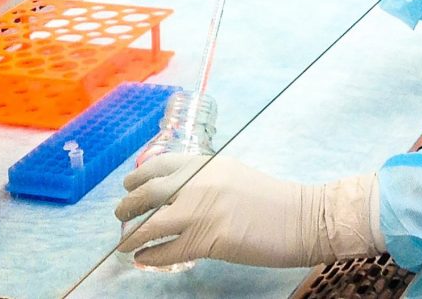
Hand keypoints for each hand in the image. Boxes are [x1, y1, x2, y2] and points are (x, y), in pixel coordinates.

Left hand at [115, 154, 379, 269]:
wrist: (302, 217)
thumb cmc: (273, 199)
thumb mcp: (235, 175)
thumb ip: (205, 179)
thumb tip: (176, 193)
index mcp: (208, 163)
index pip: (161, 164)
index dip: (139, 175)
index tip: (128, 184)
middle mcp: (199, 183)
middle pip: (148, 192)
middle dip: (127, 205)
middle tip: (119, 215)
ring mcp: (202, 211)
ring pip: (150, 224)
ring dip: (131, 235)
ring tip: (123, 243)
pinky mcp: (208, 240)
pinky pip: (167, 251)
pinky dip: (150, 256)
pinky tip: (144, 258)